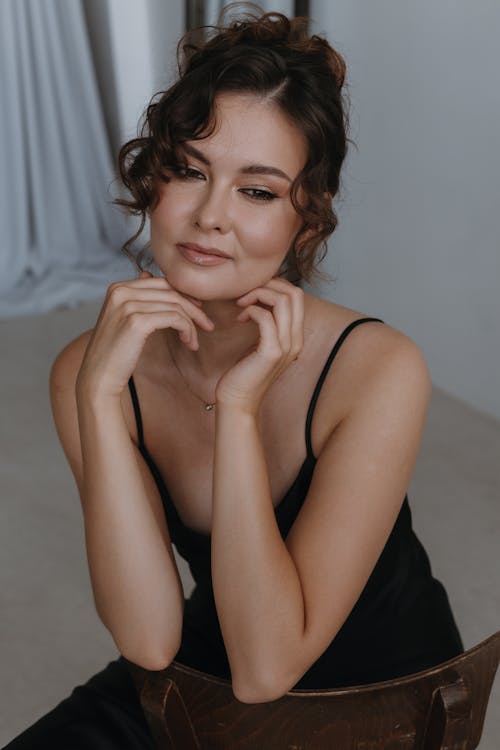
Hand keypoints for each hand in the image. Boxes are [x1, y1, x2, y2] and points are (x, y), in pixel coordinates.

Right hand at [76, 271, 214, 398]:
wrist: (100, 376)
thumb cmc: (115, 352)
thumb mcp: (124, 319)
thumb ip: (137, 297)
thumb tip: (147, 273)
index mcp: (118, 288)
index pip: (161, 282)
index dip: (184, 295)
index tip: (198, 310)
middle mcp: (121, 291)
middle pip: (171, 291)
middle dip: (194, 308)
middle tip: (207, 325)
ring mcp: (128, 305)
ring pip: (176, 306)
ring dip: (191, 324)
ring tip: (194, 341)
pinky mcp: (137, 321)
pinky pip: (175, 318)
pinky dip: (187, 330)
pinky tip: (189, 342)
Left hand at [214, 277, 304, 415]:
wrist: (238, 401)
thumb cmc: (245, 371)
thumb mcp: (261, 343)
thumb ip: (268, 323)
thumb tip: (261, 297)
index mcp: (296, 336)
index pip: (297, 296)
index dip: (275, 285)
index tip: (253, 293)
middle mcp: (296, 340)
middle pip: (294, 293)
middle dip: (268, 284)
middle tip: (246, 293)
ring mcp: (286, 347)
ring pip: (282, 301)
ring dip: (258, 294)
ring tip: (241, 303)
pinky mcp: (271, 352)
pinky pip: (265, 317)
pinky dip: (250, 310)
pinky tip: (239, 319)